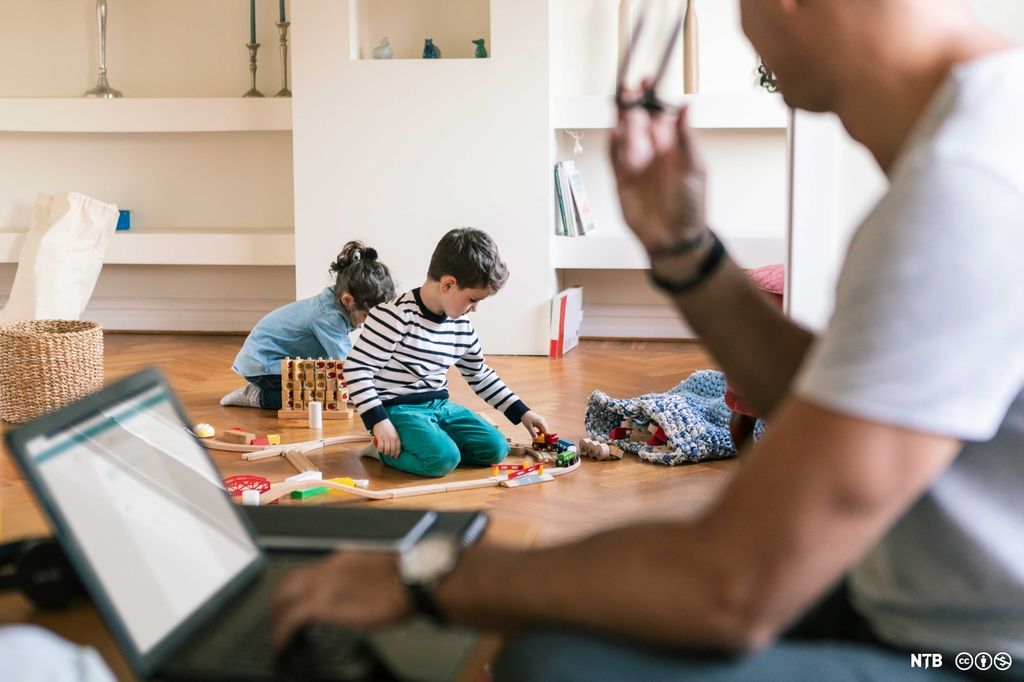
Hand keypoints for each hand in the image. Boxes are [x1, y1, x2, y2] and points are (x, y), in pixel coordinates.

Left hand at [272, 551, 411, 648]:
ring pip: (285, 596)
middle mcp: (328, 568)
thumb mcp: (377, 568)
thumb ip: (359, 574)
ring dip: (277, 614)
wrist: (411, 580)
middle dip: (278, 599)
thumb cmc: (404, 578)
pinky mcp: (323, 604)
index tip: (295, 599)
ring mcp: (324, 585)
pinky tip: (282, 642)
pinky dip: (282, 630)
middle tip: (276, 616)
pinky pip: (292, 618)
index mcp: (342, 558)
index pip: (308, 570)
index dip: (296, 587)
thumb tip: (357, 586)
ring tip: (277, 630)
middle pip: (289, 580)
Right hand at [373, 420, 400, 456]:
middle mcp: (392, 439)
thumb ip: (395, 439)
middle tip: (389, 455)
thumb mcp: (394, 432)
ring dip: (386, 453)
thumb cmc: (388, 427)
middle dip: (391, 454)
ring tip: (385, 452)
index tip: (396, 457)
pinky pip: (381, 448)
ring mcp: (386, 439)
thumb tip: (395, 447)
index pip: (398, 448)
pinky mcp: (380, 439)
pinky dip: (380, 450)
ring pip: (386, 450)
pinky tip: (380, 450)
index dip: (397, 454)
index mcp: (396, 437)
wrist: (381, 421)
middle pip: (392, 450)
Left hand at [520, 411, 549, 438]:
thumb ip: (532, 433)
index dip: (546, 436)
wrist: (524, 413)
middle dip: (543, 435)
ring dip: (541, 433)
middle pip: (546, 430)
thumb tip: (536, 439)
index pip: (546, 431)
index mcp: (541, 422)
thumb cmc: (526, 419)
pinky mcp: (541, 422)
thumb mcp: (529, 427)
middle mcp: (543, 421)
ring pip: (544, 429)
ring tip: (536, 436)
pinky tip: (536, 433)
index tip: (544, 441)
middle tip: (539, 440)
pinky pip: (542, 428)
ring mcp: (542, 421)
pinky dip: (540, 431)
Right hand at [610, 89, 708, 256]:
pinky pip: (613, 157)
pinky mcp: (621, 180)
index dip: (652, 97)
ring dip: (620, 119)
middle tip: (627, 86)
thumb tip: (686, 107)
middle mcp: (651, 152)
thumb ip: (686, 138)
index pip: (659, 114)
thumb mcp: (693, 168)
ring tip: (618, 102)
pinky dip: (611, 143)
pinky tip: (612, 130)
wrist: (673, 237)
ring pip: (623, 135)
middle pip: (637, 120)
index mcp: (671, 146)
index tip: (649, 80)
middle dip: (632, 103)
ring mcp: (635, 164)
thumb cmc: (691, 204)